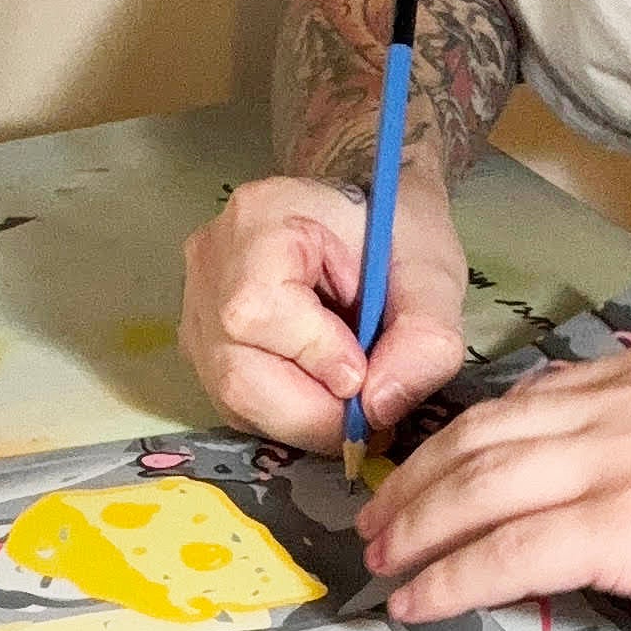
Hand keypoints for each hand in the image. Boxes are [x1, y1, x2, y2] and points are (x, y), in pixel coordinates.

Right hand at [179, 168, 468, 452]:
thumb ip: (423, 337)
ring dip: (302, 417)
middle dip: (312, 411)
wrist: (367, 213)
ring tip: (348, 392)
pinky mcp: (203, 343)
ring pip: (232, 399)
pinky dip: (287, 412)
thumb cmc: (395, 229)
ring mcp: (197, 306)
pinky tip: (321, 385)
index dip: (315, 358)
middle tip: (366, 408)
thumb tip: (380, 409)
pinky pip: (234, 403)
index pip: (256, 313)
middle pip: (235, 374)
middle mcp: (210, 264)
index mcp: (258, 221)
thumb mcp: (433, 271)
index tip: (364, 370)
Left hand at [361, 335, 630, 630]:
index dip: (464, 439)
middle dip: (417, 481)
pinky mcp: (625, 526)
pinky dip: (449, 580)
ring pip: (479, 487)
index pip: (530, 397)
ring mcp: (622, 457)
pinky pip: (505, 553)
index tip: (431, 471)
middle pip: (483, 435)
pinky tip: (419, 604)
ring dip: (416, 530)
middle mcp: (628, 398)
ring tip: (382, 565)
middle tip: (377, 522)